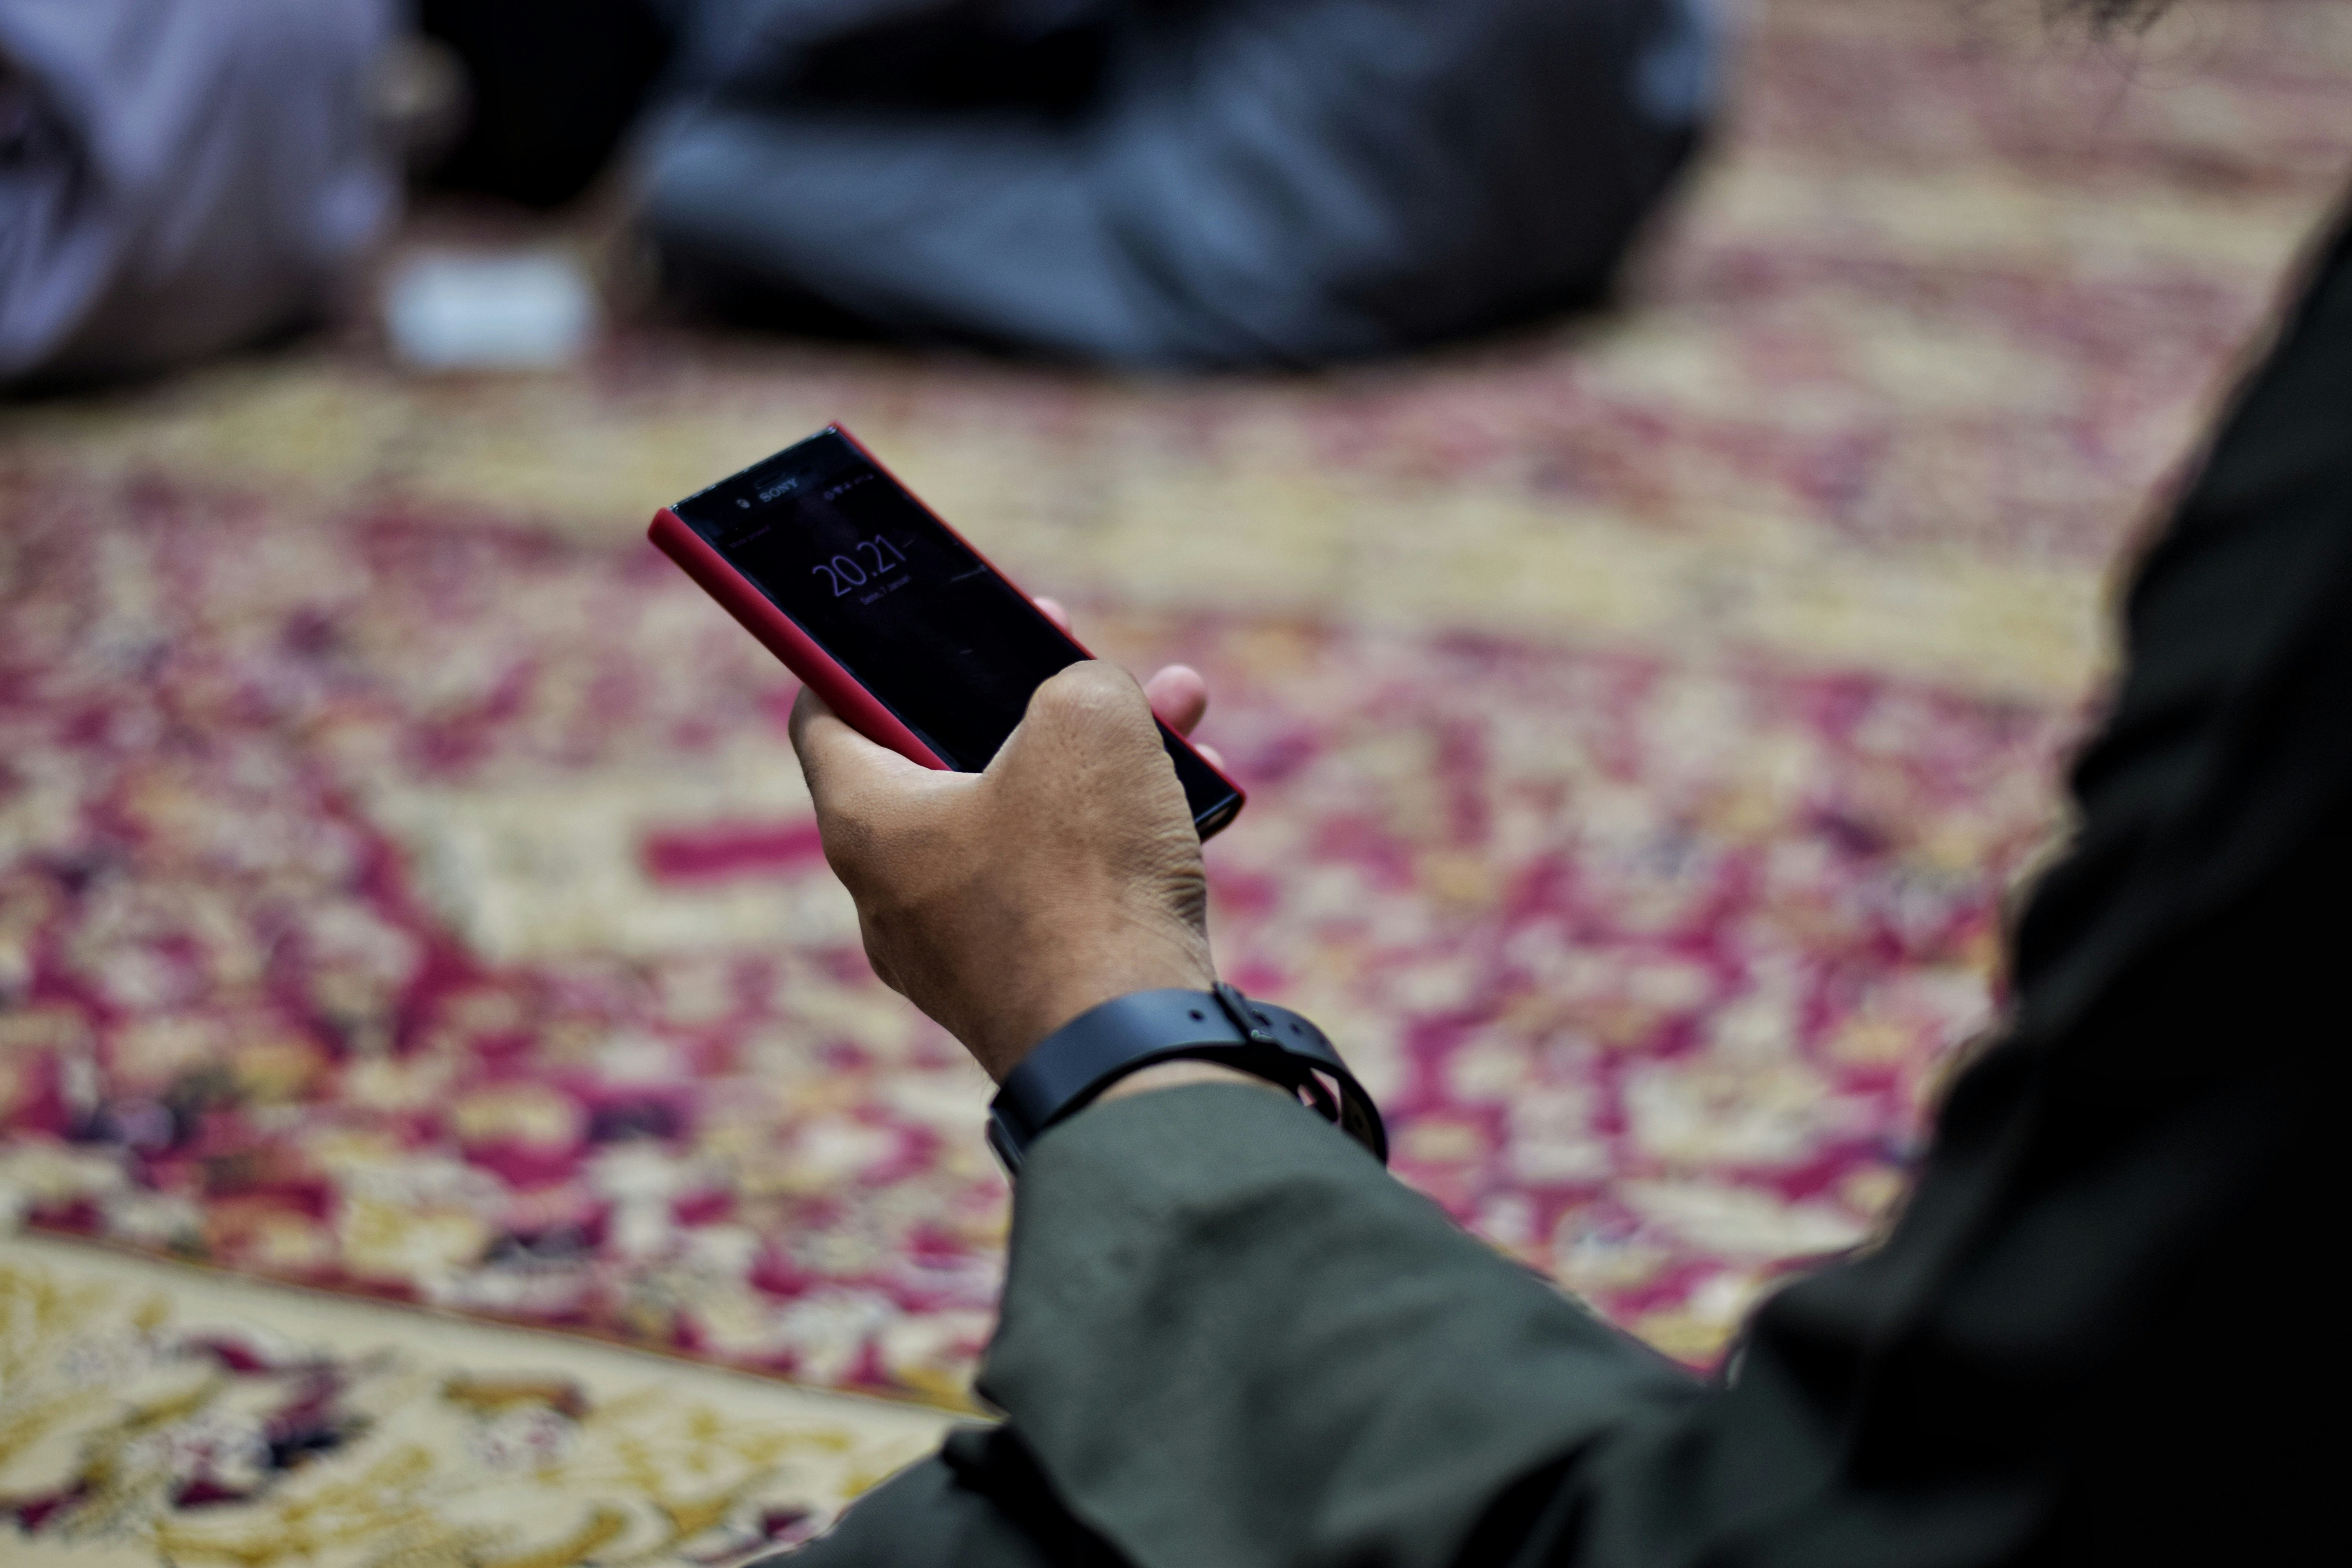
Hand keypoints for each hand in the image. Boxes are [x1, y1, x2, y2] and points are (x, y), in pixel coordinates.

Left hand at [788, 603, 1220, 1080]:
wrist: (1135, 1049)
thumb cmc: (1085, 878)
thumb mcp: (1087, 722)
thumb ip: (1078, 685)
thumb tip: (1094, 710)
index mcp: (867, 822)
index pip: (827, 714)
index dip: (865, 653)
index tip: (915, 624)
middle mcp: (896, 893)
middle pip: (947, 761)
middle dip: (1028, 697)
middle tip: (1076, 648)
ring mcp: (963, 951)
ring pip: (1027, 819)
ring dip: (1101, 758)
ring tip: (1177, 706)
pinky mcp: (1032, 986)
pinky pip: (1069, 885)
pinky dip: (1122, 835)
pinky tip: (1199, 793)